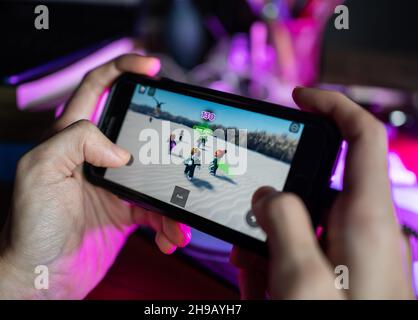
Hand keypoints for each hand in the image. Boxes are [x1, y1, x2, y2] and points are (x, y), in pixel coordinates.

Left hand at [0, 54, 190, 298]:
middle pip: (138, 128)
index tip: (150, 66)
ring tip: (179, 213)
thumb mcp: (40, 169)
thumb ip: (76, 140)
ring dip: (174, 193)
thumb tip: (119, 150)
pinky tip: (170, 236)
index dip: (122, 68)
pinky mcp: (127, 211)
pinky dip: (168, 224)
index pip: (97, 87)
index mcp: (71, 136)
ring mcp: (115, 184)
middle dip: (164, 133)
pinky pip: (158, 211)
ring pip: (156, 174)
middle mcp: (95, 156)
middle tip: (183, 141)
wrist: (39, 274)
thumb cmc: (31, 224)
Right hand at [231, 88, 414, 298]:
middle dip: (276, 198)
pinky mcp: (341, 270)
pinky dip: (279, 262)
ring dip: (271, 240)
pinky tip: (263, 286)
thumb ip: (281, 222)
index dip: (332, 104)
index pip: (360, 134)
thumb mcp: (301, 277)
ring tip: (255, 276)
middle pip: (315, 184)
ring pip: (302, 222)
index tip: (299, 96)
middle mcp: (362, 226)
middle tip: (248, 222)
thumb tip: (269, 194)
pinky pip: (305, 250)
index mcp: (364, 215)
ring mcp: (351, 250)